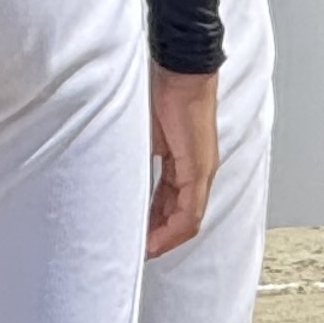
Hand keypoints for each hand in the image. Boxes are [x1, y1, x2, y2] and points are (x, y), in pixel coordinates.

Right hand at [148, 64, 222, 256]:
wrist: (181, 71)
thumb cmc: (162, 96)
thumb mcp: (146, 138)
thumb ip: (140, 163)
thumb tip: (121, 182)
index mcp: (186, 164)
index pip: (174, 206)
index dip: (157, 227)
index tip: (138, 239)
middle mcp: (199, 171)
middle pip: (182, 217)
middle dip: (160, 237)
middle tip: (139, 251)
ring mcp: (202, 170)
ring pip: (187, 218)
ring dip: (165, 237)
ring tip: (145, 251)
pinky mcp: (200, 168)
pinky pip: (191, 210)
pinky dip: (173, 229)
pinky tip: (157, 240)